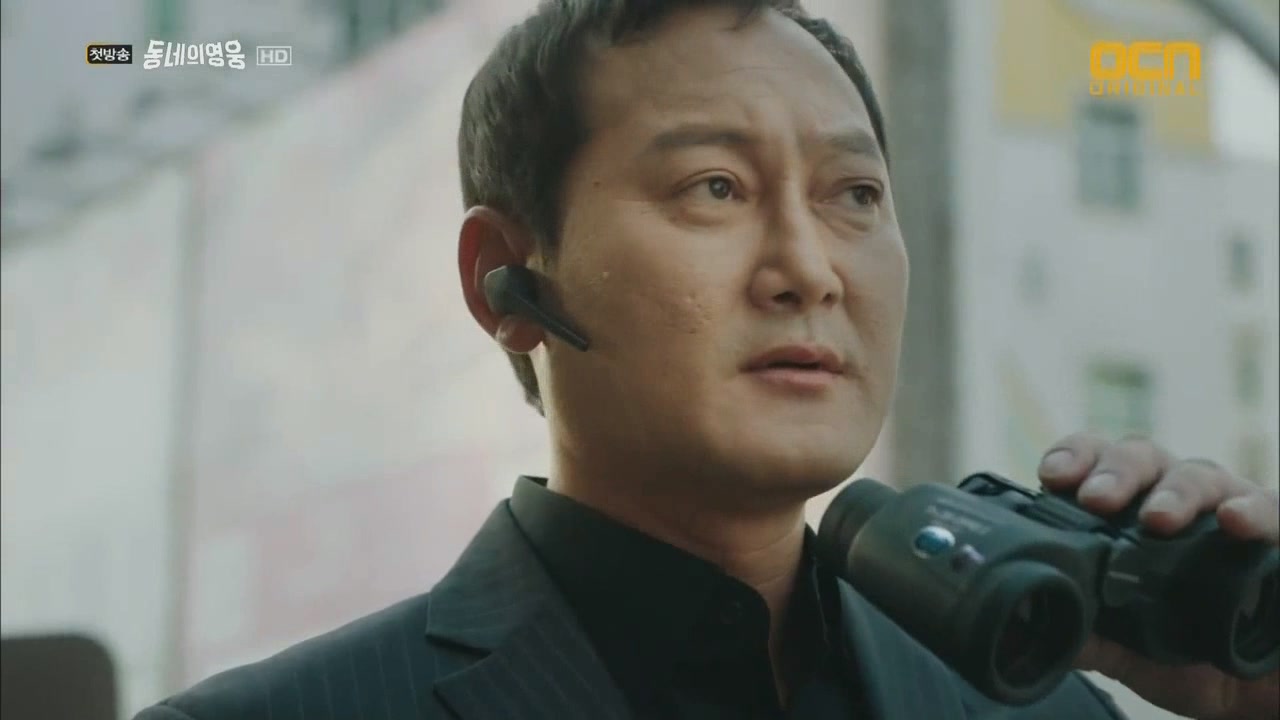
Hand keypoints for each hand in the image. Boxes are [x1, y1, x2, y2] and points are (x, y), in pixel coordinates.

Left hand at [1037, 433, 1278, 719]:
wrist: (1261, 690)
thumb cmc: (1195, 656)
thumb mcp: (1134, 653)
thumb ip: (1086, 635)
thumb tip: (1028, 625)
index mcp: (1130, 516)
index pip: (1097, 465)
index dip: (1075, 459)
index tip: (1052, 477)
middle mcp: (1177, 502)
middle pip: (1142, 459)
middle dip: (1115, 472)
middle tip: (1097, 501)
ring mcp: (1228, 511)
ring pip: (1199, 476)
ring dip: (1175, 492)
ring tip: (1158, 519)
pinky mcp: (1277, 535)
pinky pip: (1269, 509)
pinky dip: (1251, 510)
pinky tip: (1234, 520)